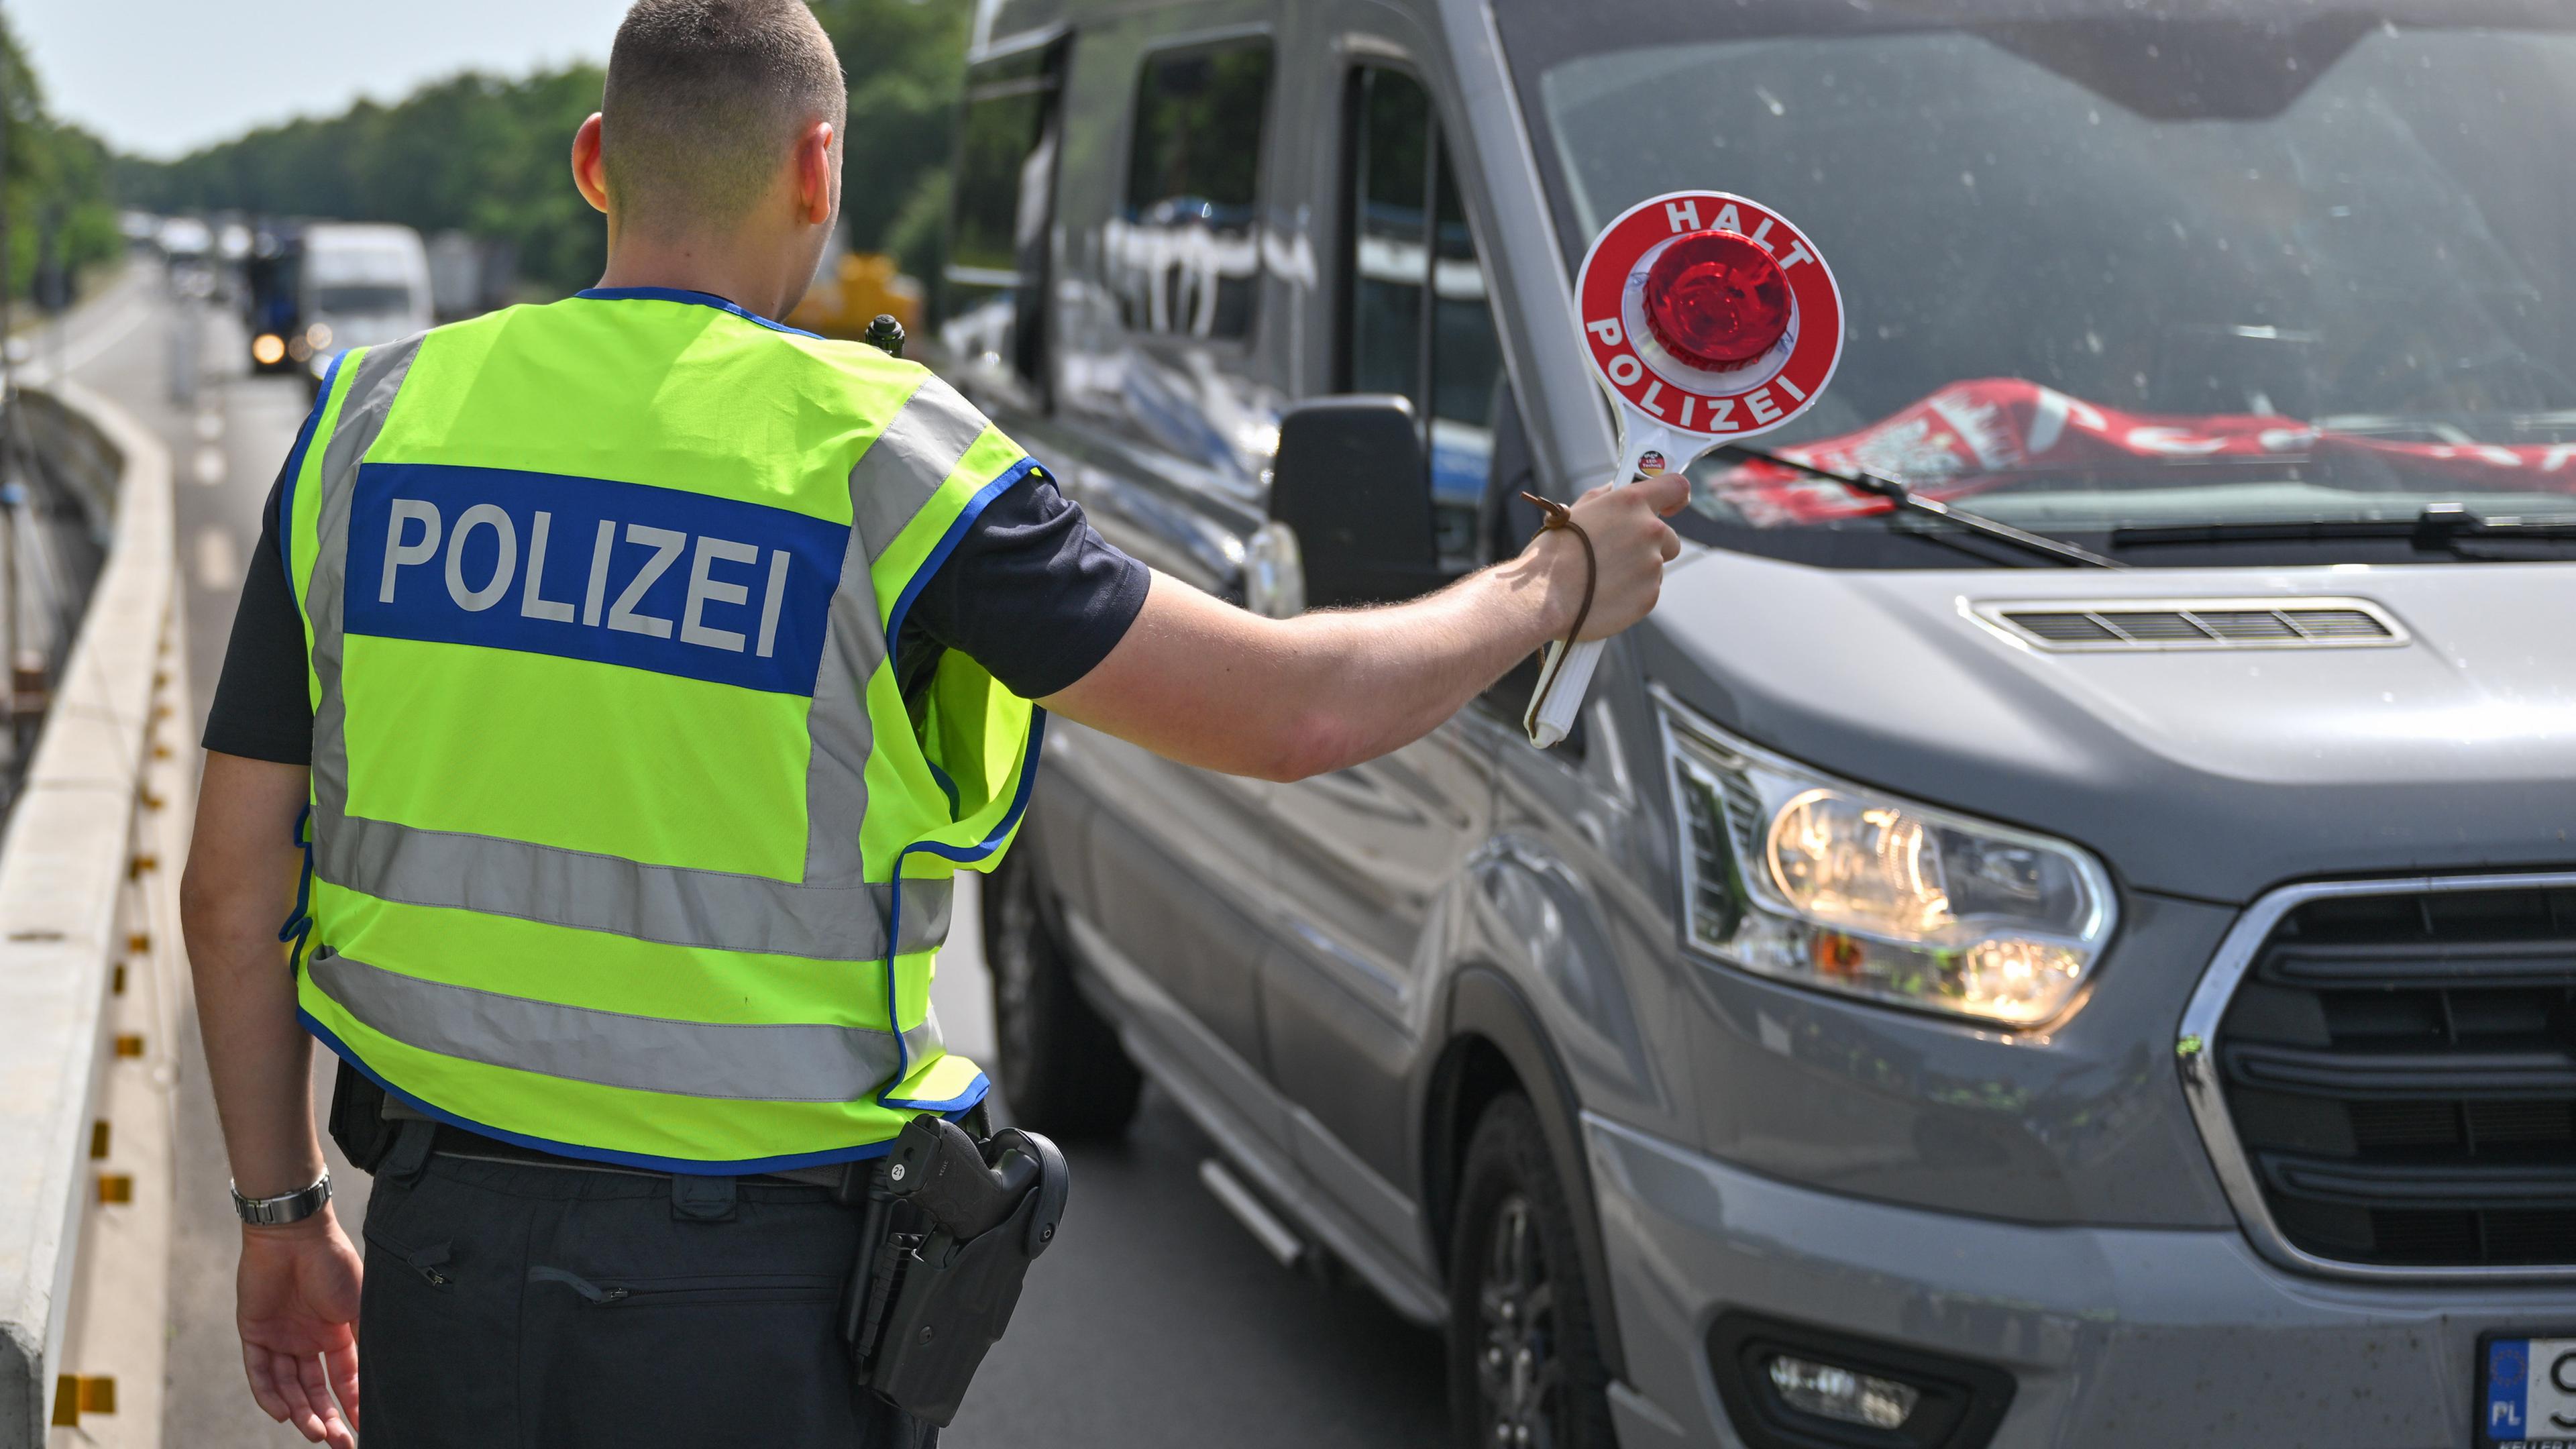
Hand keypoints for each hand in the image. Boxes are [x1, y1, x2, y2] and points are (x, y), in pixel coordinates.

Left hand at [237, 1211, 362, 1447]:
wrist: (295, 1236)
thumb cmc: (333, 1264)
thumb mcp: (358, 1305)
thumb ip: (364, 1340)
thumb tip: (381, 1375)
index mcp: (336, 1334)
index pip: (343, 1378)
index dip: (352, 1404)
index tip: (362, 1428)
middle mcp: (308, 1341)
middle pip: (315, 1390)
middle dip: (327, 1419)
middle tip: (339, 1443)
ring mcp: (281, 1339)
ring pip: (289, 1388)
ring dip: (301, 1412)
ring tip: (315, 1433)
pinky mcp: (255, 1335)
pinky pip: (260, 1374)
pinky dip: (270, 1396)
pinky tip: (283, 1415)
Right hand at [1528, 470, 1688, 640]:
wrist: (1542, 597)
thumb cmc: (1552, 553)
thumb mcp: (1575, 512)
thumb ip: (1603, 498)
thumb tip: (1613, 490)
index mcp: (1631, 503)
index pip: (1676, 487)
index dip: (1676, 497)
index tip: (1671, 506)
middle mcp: (1649, 531)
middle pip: (1669, 537)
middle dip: (1651, 545)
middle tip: (1619, 555)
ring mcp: (1652, 565)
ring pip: (1654, 567)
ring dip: (1636, 572)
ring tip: (1600, 579)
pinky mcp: (1649, 596)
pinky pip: (1646, 592)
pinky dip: (1630, 595)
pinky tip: (1603, 595)